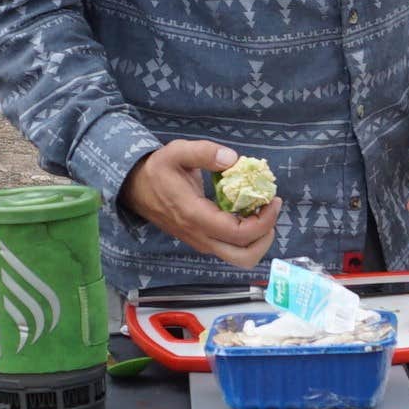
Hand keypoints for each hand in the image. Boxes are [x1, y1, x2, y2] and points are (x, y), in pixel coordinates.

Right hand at [122, 138, 280, 268]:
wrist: (136, 189)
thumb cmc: (158, 170)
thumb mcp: (177, 151)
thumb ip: (204, 152)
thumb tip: (233, 159)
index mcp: (195, 216)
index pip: (238, 233)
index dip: (263, 221)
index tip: (273, 200)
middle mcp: (200, 236)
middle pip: (244, 257)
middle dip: (265, 237)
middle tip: (270, 210)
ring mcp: (201, 242)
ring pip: (239, 257)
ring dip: (258, 239)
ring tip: (262, 212)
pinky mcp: (203, 240)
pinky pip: (231, 248)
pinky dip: (247, 236)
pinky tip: (247, 212)